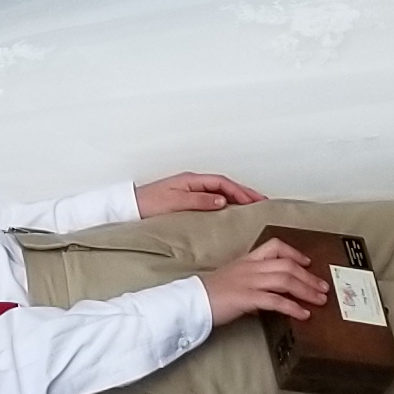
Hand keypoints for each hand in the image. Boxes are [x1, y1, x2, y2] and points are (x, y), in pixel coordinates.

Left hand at [135, 172, 268, 214]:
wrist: (131, 208)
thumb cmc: (149, 204)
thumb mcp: (175, 202)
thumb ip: (199, 201)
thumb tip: (223, 201)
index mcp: (192, 180)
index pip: (222, 183)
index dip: (240, 191)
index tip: (255, 201)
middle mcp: (193, 183)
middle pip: (224, 186)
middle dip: (244, 193)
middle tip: (262, 202)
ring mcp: (190, 191)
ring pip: (220, 192)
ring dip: (237, 198)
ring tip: (252, 207)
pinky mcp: (187, 200)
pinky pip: (212, 199)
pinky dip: (226, 203)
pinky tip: (231, 212)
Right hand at [196, 234, 331, 327]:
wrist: (193, 302)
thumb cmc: (211, 294)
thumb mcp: (233, 279)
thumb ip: (253, 282)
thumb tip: (272, 294)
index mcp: (247, 260)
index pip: (275, 247)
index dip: (295, 253)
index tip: (308, 263)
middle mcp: (251, 267)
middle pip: (287, 265)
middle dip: (309, 277)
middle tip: (323, 287)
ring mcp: (249, 281)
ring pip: (286, 280)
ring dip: (307, 291)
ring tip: (320, 300)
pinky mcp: (247, 298)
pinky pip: (276, 300)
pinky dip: (293, 307)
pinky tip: (303, 314)